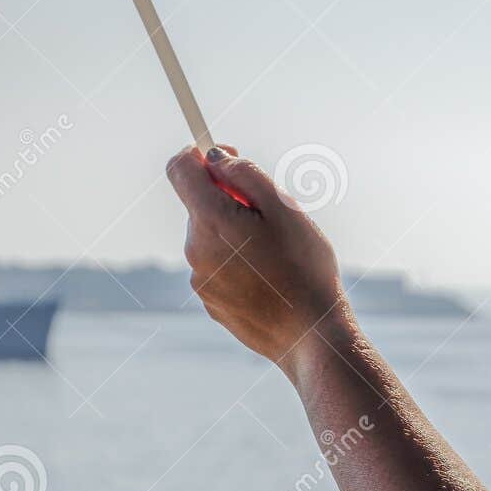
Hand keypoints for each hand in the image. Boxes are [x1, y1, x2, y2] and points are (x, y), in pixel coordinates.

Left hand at [165, 145, 354, 379]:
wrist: (312, 338)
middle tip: (271, 216)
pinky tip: (269, 280)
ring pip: (211, 237)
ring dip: (235, 233)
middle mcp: (195, 249)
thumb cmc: (305, 269)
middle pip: (199, 204)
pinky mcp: (209, 301)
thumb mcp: (284, 208)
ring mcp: (199, 279)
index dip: (200, 153)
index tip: (227, 157)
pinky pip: (217, 267)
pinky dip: (237, 262)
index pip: (179, 168)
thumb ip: (245, 174)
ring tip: (276, 255)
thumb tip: (215, 157)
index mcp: (210, 220)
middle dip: (229, 199)